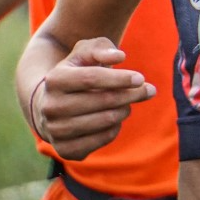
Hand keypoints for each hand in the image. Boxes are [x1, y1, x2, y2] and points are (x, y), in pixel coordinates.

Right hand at [31, 38, 154, 160]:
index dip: (119, 78)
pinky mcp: (65, 150)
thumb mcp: (84, 53)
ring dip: (125, 110)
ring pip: (106, 121)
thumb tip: (119, 57)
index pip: (91, 78)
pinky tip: (114, 118)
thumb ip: (101, 49)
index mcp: (54, 80)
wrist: (50, 105)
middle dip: (131, 94)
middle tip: (148, 90)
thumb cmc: (76, 73)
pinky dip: (115, 127)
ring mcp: (55, 131)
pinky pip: (102, 139)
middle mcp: (50, 107)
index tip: (140, 78)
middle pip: (103, 101)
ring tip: (128, 103)